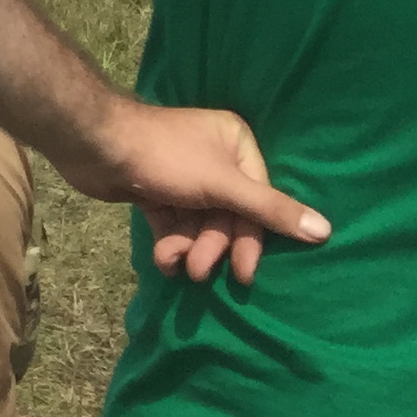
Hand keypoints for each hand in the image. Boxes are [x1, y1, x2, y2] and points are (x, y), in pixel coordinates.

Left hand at [78, 100, 327, 286]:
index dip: (250, 238)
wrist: (91, 143)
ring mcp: (182, 175)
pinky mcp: (154, 190)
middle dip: (213, 245)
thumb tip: (325, 230)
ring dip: (189, 248)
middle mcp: (212, 156)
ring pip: (199, 223)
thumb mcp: (222, 184)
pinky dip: (170, 242)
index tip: (243, 273)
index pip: (257, 200)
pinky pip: (173, 223)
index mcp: (234, 143)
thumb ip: (269, 210)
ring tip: (176, 264)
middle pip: (227, 215)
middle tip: (200, 270)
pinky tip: (162, 259)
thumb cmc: (164, 157)